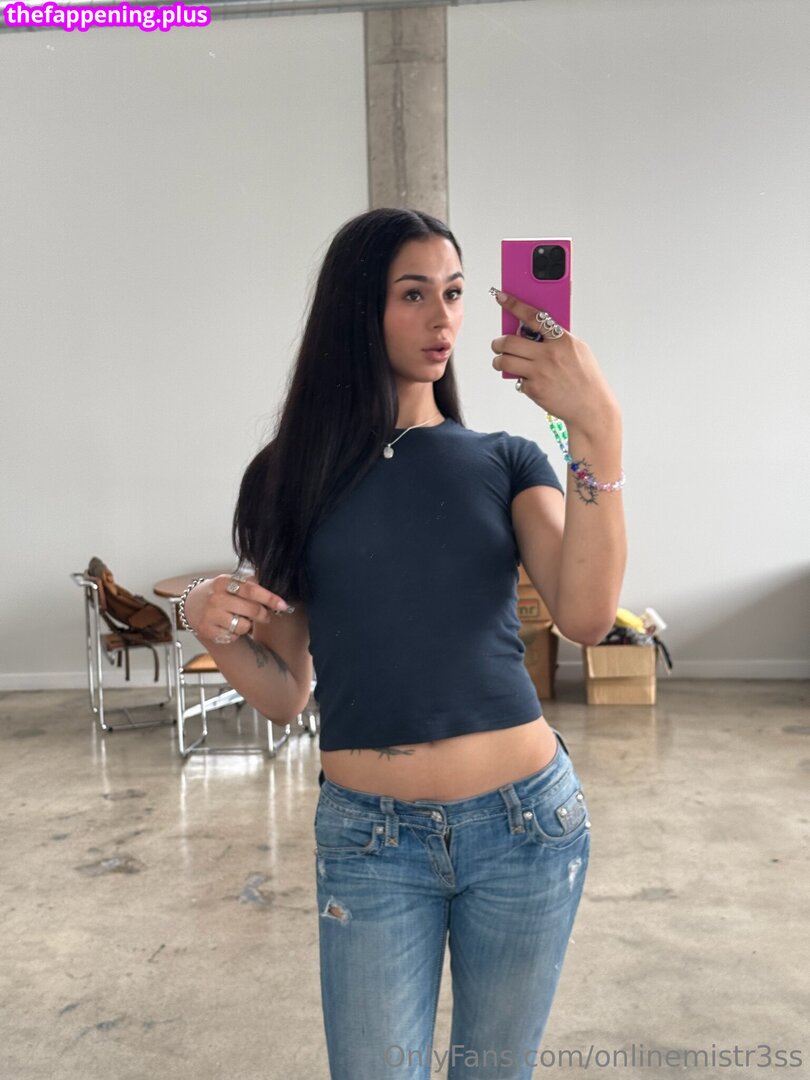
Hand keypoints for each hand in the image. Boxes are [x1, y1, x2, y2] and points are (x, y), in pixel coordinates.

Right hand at [182, 574, 292, 645]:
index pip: (252, 590)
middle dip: (263, 615)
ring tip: (242, 620)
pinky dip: (235, 634)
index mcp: (223, 582)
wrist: (191, 604)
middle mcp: (216, 598)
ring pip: (243, 626)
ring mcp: (210, 615)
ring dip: (248, 626)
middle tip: (265, 616)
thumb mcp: (231, 582)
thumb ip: (251, 584)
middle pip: (251, 610)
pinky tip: (229, 627)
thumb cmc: (219, 593)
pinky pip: (232, 636)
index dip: (269, 598)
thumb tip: (275, 591)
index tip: (283, 605)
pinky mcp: (207, 630)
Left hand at [491, 291, 619, 432]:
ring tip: (502, 361)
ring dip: (499, 360)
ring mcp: (540, 372)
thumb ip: (557, 339)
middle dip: (498, 343)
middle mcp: (549, 354)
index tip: (501, 296)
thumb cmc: (586, 378)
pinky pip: (516, 381)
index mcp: (562, 340)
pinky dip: (519, 380)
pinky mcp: (534, 389)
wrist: (591, 408)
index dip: (514, 305)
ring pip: (505, 361)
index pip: (533, 316)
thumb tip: (533, 330)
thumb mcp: (578, 350)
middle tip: (497, 344)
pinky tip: (529, 381)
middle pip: (509, 341)